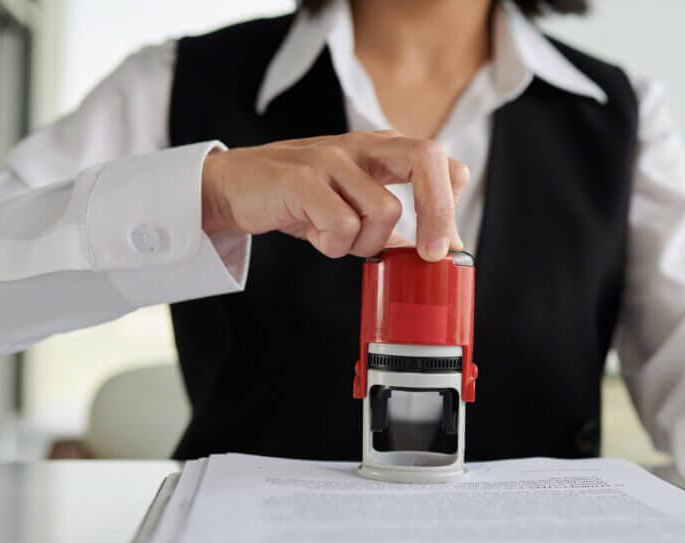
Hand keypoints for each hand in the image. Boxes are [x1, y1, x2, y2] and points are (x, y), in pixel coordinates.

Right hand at [200, 131, 469, 260]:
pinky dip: (335, 245)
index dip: (451, 203)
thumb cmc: (300, 198)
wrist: (233, 186)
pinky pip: (342, 225)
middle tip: (432, 255)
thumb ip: (393, 223)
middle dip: (438, 213)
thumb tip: (437, 250)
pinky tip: (318, 238)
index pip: (440, 162)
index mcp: (383, 150)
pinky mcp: (302, 179)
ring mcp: (332, 158)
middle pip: (426, 160)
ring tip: (339, 240)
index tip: (447, 246)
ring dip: (366, 243)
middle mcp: (364, 145)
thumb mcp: (353, 204)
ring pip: (384, 211)